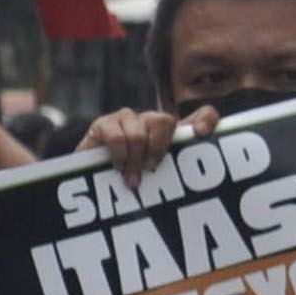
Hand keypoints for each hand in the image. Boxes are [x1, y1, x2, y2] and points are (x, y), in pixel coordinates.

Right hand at [83, 103, 209, 185]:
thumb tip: (199, 180)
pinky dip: (119, 155)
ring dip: (135, 160)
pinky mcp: (103, 123)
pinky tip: (117, 166)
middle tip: (151, 169)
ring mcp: (126, 119)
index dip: (206, 120)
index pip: (202, 114)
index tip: (202, 134)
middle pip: (164, 120)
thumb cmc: (131, 178)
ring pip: (139, 132)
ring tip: (132, 178)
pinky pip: (116, 135)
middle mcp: (151, 120)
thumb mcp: (161, 178)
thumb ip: (179, 172)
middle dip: (158, 149)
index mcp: (172, 132)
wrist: (89, 175)